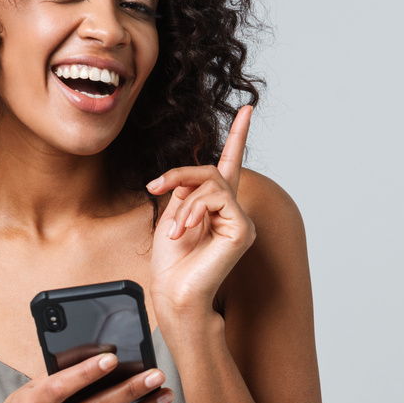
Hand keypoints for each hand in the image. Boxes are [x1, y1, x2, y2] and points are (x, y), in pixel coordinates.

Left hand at [145, 104, 255, 323]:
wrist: (173, 292)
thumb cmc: (171, 262)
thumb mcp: (173, 213)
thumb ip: (187, 189)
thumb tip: (195, 176)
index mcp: (217, 207)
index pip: (230, 165)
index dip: (238, 136)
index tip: (247, 110)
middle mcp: (233, 211)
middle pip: (211, 170)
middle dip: (180, 175)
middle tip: (155, 187)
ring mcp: (241, 221)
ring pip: (212, 183)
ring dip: (184, 201)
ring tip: (175, 229)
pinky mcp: (243, 230)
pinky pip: (217, 199)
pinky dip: (195, 210)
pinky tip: (185, 231)